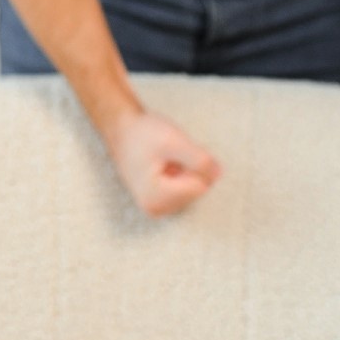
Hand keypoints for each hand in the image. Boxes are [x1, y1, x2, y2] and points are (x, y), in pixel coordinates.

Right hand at [102, 108, 222, 216]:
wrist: (121, 130)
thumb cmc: (144, 134)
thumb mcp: (174, 141)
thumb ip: (199, 159)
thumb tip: (218, 174)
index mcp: (156, 198)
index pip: (200, 186)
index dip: (193, 164)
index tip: (173, 152)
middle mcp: (156, 209)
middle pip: (197, 191)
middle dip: (190, 169)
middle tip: (169, 155)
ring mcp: (157, 208)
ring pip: (193, 190)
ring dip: (186, 171)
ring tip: (165, 160)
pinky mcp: (159, 203)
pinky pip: (185, 190)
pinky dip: (181, 176)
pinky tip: (165, 165)